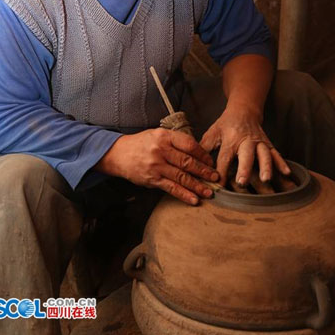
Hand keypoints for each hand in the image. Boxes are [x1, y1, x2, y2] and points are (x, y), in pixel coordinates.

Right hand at [96, 128, 219, 204]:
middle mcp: (161, 150)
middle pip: (187, 162)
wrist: (119, 154)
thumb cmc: (142, 143)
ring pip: (181, 177)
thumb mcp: (158, 135)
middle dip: (204, 171)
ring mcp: (156, 166)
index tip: (211, 161)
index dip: (203, 154)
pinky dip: (184, 195)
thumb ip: (175, 141)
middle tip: (216, 177)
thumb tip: (197, 152)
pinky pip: (171, 188)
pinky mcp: (152, 179)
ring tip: (209, 192)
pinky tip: (194, 200)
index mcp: (165, 136)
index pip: (189, 144)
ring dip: (197, 186)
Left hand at [199, 107, 290, 186]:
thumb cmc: (225, 125)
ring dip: (266, 167)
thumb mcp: (212, 132)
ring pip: (264, 154)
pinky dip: (282, 163)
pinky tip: (287, 173)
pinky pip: (276, 153)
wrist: (244, 110)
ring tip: (266, 180)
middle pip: (245, 155)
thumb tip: (194, 164)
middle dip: (244, 168)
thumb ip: (203, 148)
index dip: (220, 171)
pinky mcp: (268, 144)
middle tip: (242, 182)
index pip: (224, 157)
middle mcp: (245, 141)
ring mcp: (259, 142)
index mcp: (229, 139)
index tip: (217, 185)